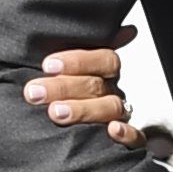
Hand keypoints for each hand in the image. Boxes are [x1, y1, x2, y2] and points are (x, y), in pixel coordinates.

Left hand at [21, 38, 141, 149]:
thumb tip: (93, 29)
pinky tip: (112, 130)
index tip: (47, 65)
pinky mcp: (128, 142)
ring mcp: (119, 117)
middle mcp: (111, 92)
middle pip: (97, 84)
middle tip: (35, 92)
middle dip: (63, 87)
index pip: (103, 59)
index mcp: (101, 73)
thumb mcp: (53, 74)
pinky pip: (137, 137)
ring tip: (55, 112)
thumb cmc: (50, 101)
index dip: (77, 61)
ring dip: (83, 109)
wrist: (49, 143)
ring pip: (112, 108)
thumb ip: (63, 56)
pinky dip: (128, 134)